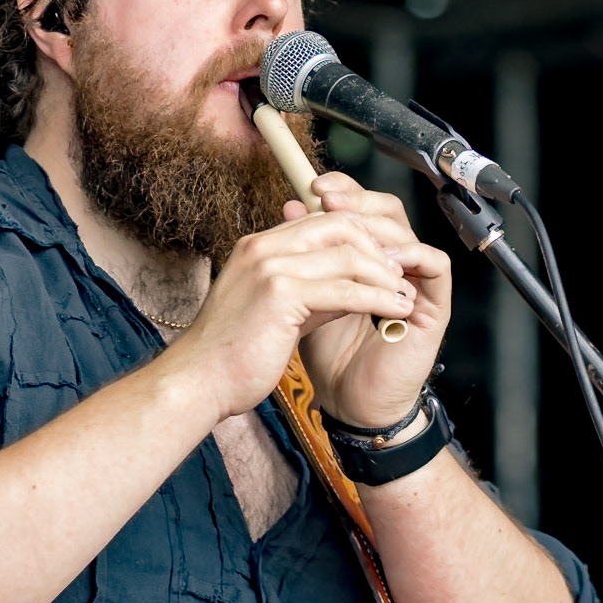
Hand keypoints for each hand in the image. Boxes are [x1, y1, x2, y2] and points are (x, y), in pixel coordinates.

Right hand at [166, 192, 424, 421]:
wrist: (198, 381)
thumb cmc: (231, 354)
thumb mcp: (275, 311)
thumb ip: (310, 292)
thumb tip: (354, 286)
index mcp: (257, 247)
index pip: (322, 221)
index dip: (360, 238)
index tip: (383, 263)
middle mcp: (263, 248)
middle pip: (340, 226)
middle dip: (378, 249)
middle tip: (400, 275)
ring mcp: (270, 267)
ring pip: (348, 254)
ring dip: (384, 274)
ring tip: (404, 295)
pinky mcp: (280, 294)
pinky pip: (345, 289)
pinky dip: (378, 298)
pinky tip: (396, 310)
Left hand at [288, 171, 450, 427]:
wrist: (346, 402)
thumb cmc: (328, 354)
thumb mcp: (309, 293)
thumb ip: (305, 254)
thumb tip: (290, 206)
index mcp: (366, 261)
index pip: (362, 212)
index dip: (345, 193)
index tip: (314, 186)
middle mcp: (394, 268)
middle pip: (387, 214)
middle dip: (358, 201)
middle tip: (327, 197)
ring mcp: (415, 285)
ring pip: (407, 233)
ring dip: (376, 225)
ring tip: (345, 224)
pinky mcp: (434, 307)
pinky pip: (434, 266)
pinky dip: (409, 254)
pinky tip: (378, 256)